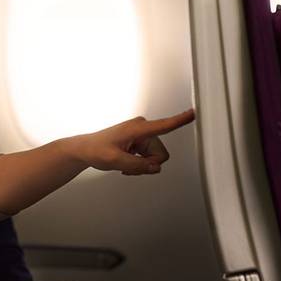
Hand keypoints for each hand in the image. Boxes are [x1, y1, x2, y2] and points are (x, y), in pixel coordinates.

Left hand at [74, 109, 194, 174]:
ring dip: (143, 165)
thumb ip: (137, 165)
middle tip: (129, 167)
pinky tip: (127, 163)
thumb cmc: (96, 150)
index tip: (195, 112)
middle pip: (160, 154)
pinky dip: (140, 164)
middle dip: (148, 164)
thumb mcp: (116, 161)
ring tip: (126, 165)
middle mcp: (143, 129)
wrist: (85, 150)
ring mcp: (142, 135)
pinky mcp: (140, 141)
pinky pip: (150, 158)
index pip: (164, 125)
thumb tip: (154, 167)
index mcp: (138, 128)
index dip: (180, 120)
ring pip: (155, 158)